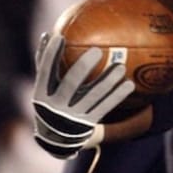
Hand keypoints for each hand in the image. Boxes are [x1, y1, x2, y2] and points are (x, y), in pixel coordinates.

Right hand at [31, 32, 134, 158]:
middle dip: (83, 67)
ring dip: (108, 81)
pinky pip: (106, 106)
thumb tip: (47, 34)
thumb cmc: (51, 100)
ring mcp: (74, 115)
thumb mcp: (43, 86)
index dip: (50, 55)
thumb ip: (44, 62)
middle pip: (71, 84)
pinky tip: (129, 84)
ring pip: (93, 96)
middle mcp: (57, 105)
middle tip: (97, 50)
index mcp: (42, 93)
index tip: (59, 37)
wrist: (56, 137)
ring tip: (121, 67)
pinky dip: (117, 95)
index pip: (45, 71)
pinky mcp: (89, 122)